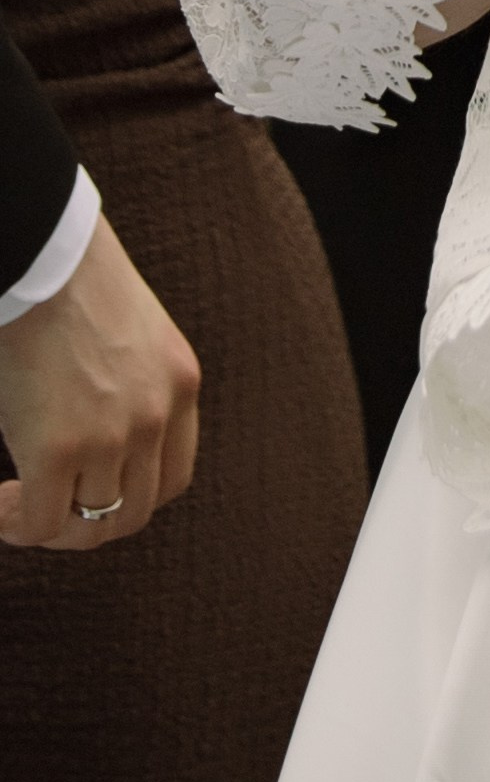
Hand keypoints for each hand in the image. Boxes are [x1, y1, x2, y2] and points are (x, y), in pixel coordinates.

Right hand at [0, 215, 200, 549]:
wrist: (43, 255)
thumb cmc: (72, 281)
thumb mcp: (134, 332)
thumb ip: (133, 381)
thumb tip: (95, 424)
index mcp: (180, 384)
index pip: (173, 478)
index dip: (129, 498)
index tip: (88, 492)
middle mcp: (156, 416)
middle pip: (133, 514)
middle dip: (86, 523)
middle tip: (45, 509)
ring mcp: (111, 437)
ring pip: (86, 526)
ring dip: (47, 526)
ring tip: (15, 507)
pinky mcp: (58, 449)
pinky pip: (38, 521)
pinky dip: (15, 523)